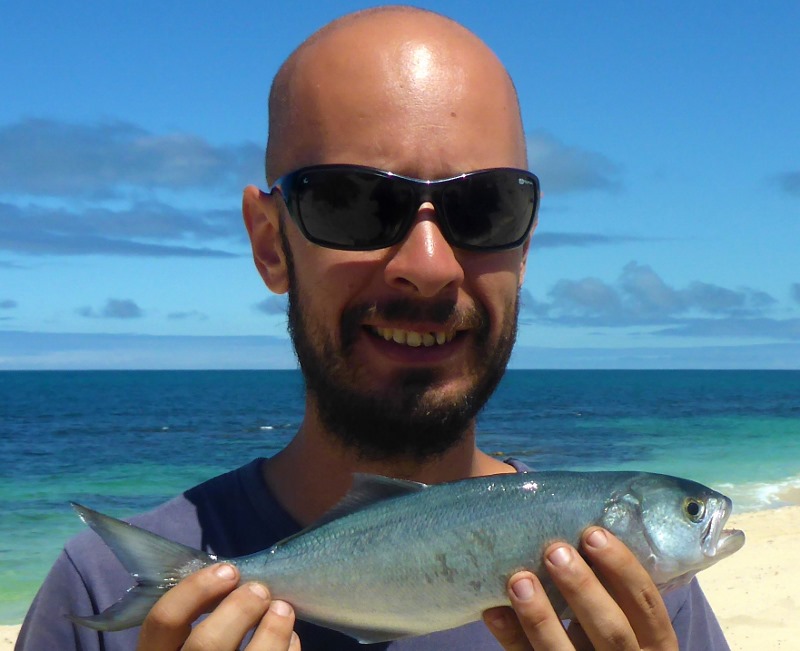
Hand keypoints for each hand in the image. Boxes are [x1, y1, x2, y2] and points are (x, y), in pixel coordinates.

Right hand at [136, 563, 299, 649]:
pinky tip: (289, 637)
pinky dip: (287, 649)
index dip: (196, 588)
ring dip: (272, 629)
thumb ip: (202, 620)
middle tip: (260, 590)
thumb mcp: (187, 643)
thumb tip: (235, 583)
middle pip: (206, 642)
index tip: (228, 571)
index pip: (163, 620)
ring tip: (283, 609)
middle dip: (239, 608)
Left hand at [483, 528, 677, 649]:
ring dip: (541, 616)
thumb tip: (578, 532)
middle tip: (555, 552)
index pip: (646, 604)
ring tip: (519, 580)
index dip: (623, 568)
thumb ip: (612, 591)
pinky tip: (493, 610)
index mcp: (654, 643)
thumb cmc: (608, 639)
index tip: (594, 533)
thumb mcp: (624, 619)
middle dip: (583, 589)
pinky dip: (511, 636)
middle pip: (612, 630)